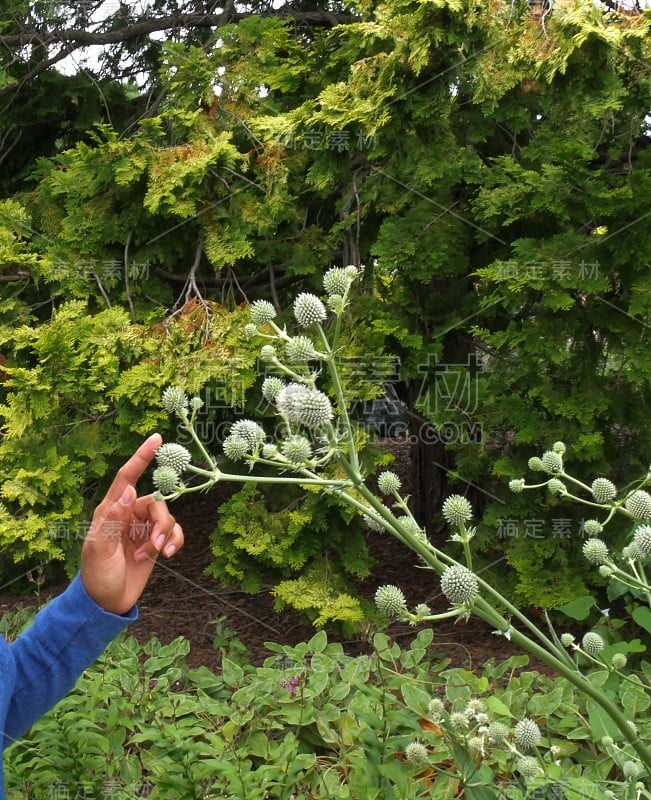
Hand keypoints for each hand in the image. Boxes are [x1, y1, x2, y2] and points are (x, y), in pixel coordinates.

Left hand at [80, 433, 183, 614]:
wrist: (106, 603)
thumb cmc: (97, 575)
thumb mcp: (100, 549)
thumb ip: (114, 520)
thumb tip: (128, 491)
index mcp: (111, 511)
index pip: (126, 478)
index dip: (141, 457)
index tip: (156, 438)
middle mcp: (128, 515)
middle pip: (156, 503)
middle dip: (160, 524)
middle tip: (154, 547)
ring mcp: (142, 528)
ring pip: (167, 517)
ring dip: (165, 536)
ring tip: (154, 555)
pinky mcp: (154, 542)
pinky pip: (174, 532)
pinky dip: (174, 542)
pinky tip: (166, 556)